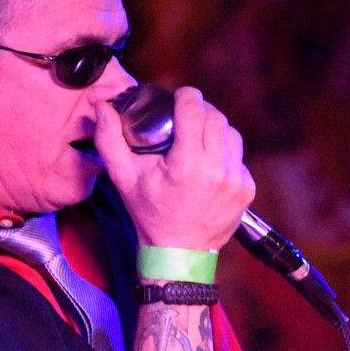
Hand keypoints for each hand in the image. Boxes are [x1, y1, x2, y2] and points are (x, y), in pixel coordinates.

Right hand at [92, 84, 254, 251]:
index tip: (178, 99)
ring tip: (197, 140)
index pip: (194, 109)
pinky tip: (208, 164)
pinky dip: (223, 154)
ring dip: (214, 130)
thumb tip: (103, 107)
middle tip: (184, 119)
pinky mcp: (246, 188)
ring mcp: (236, 180)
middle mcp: (217, 169)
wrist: (178, 254)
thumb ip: (110, 140)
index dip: (185, 96)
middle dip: (199, 111)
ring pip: (231, 133)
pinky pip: (237, 157)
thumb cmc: (149, 215)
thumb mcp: (124, 179)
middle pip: (215, 117)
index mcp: (187, 164)